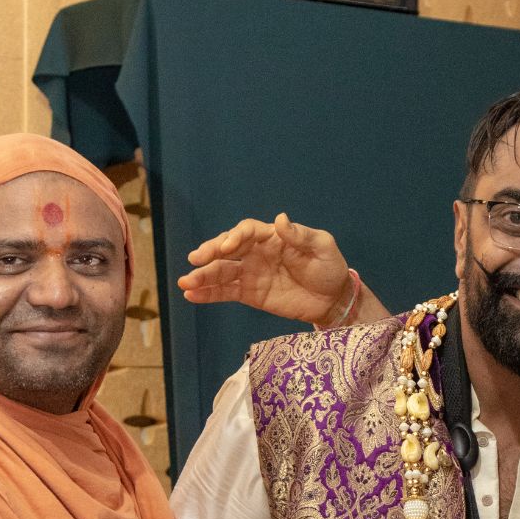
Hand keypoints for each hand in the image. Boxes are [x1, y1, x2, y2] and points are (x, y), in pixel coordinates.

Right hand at [178, 213, 349, 322]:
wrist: (334, 299)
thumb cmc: (330, 267)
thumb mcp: (323, 247)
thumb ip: (301, 235)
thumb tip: (280, 219)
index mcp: (272, 237)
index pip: (247, 231)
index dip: (235, 236)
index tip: (228, 246)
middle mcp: (257, 252)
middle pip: (227, 249)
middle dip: (210, 252)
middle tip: (195, 259)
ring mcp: (251, 273)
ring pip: (222, 272)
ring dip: (202, 276)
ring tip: (185, 282)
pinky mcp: (250, 294)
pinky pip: (226, 292)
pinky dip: (208, 294)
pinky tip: (191, 295)